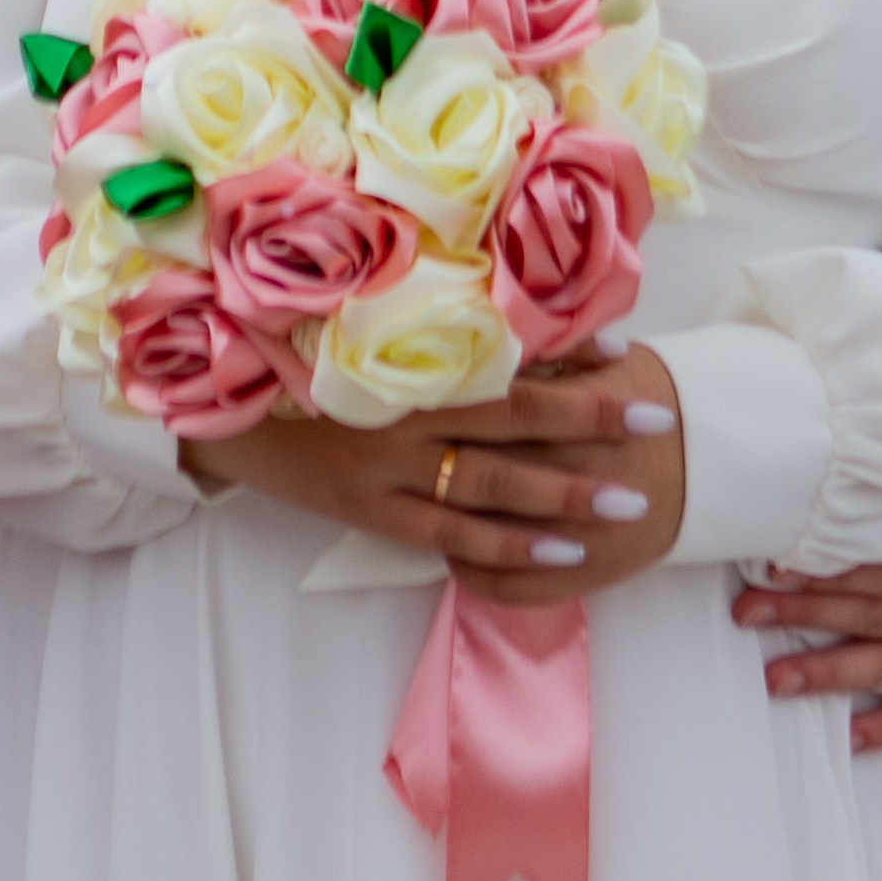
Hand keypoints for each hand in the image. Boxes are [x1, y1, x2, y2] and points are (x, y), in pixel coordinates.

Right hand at [181, 345, 683, 608]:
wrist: (224, 411)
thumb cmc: (306, 365)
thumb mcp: (366, 338)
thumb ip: (438, 338)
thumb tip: (523, 324)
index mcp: (408, 359)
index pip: (501, 356)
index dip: (566, 356)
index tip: (626, 348)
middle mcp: (404, 411)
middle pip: (513, 419)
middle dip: (590, 423)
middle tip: (658, 425)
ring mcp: (388, 468)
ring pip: (491, 486)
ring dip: (565, 495)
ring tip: (629, 504)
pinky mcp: (372, 513)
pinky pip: (452, 539)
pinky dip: (510, 549)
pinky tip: (562, 556)